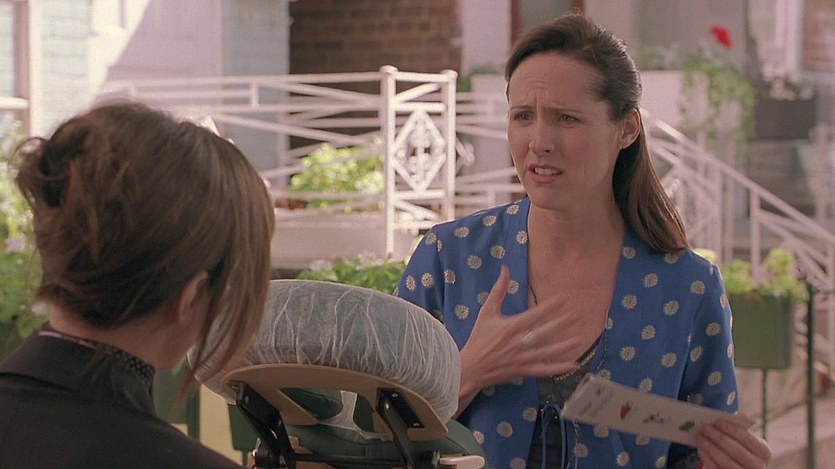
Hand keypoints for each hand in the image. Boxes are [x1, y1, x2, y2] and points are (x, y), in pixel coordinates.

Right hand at [457, 265, 585, 411]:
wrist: (471, 367)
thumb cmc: (479, 338)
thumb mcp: (487, 312)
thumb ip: (498, 291)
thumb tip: (505, 269)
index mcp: (511, 326)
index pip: (535, 314)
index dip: (551, 306)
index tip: (564, 298)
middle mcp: (519, 342)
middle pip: (545, 332)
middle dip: (562, 324)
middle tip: (578, 316)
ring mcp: (523, 358)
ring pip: (548, 352)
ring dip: (565, 346)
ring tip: (580, 338)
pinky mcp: (524, 370)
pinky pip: (545, 370)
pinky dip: (560, 368)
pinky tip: (574, 364)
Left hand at [696, 416, 770, 467]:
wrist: (743, 468)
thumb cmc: (744, 451)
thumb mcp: (747, 440)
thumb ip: (742, 428)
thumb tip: (742, 414)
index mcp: (763, 451)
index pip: (747, 438)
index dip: (732, 429)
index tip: (718, 421)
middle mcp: (758, 465)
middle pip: (736, 450)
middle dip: (718, 437)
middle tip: (705, 427)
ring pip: (726, 461)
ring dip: (710, 447)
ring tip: (700, 437)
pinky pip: (717, 468)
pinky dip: (707, 457)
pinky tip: (701, 448)